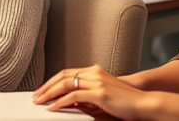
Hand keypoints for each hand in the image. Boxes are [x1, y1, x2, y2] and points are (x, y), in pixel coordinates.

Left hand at [33, 65, 154, 120]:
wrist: (143, 103)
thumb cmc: (125, 102)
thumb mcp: (103, 96)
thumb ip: (88, 97)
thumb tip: (70, 103)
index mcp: (95, 71)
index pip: (67, 73)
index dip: (52, 81)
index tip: (42, 90)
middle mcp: (94, 73)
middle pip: (63, 76)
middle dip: (46, 87)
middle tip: (35, 97)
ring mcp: (97, 82)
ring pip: (65, 84)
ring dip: (49, 94)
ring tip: (40, 102)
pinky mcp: (100, 93)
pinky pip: (74, 96)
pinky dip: (60, 102)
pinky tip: (53, 108)